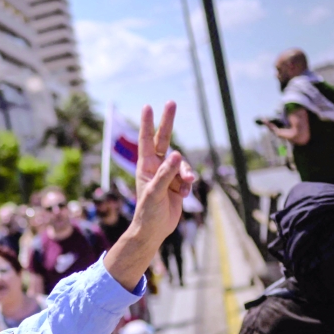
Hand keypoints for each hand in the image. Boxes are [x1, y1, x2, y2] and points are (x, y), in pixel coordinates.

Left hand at [130, 102, 196, 247]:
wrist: (154, 230)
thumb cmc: (148, 212)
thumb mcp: (155, 193)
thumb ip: (166, 174)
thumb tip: (176, 154)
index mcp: (145, 167)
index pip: (147, 141)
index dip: (148, 124)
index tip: (149, 107)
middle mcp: (156, 167)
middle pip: (164, 140)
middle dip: (168, 122)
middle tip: (171, 102)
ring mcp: (167, 175)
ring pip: (182, 164)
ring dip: (186, 173)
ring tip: (185, 186)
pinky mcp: (177, 184)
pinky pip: (188, 177)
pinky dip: (188, 185)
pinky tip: (182, 196)